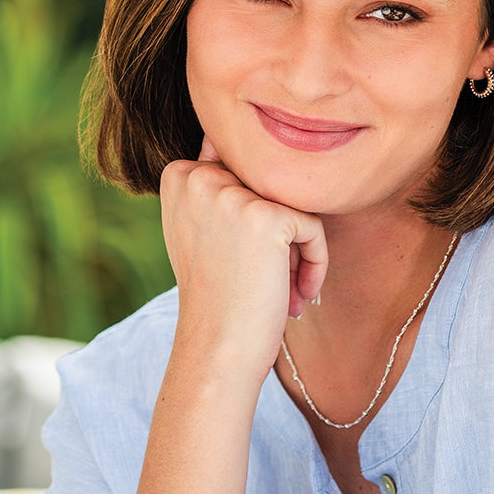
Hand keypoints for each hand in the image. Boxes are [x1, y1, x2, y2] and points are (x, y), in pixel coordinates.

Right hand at [159, 134, 328, 372]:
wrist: (216, 350)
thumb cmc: (215, 298)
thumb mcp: (198, 230)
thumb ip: (215, 186)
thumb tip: (238, 143)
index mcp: (177, 174)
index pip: (244, 171)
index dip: (254, 218)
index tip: (244, 263)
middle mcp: (199, 176)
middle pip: (270, 187)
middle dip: (280, 234)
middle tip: (269, 281)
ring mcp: (231, 194)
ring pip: (294, 205)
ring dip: (297, 252)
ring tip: (286, 291)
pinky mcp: (267, 216)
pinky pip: (314, 226)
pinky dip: (316, 263)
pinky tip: (298, 296)